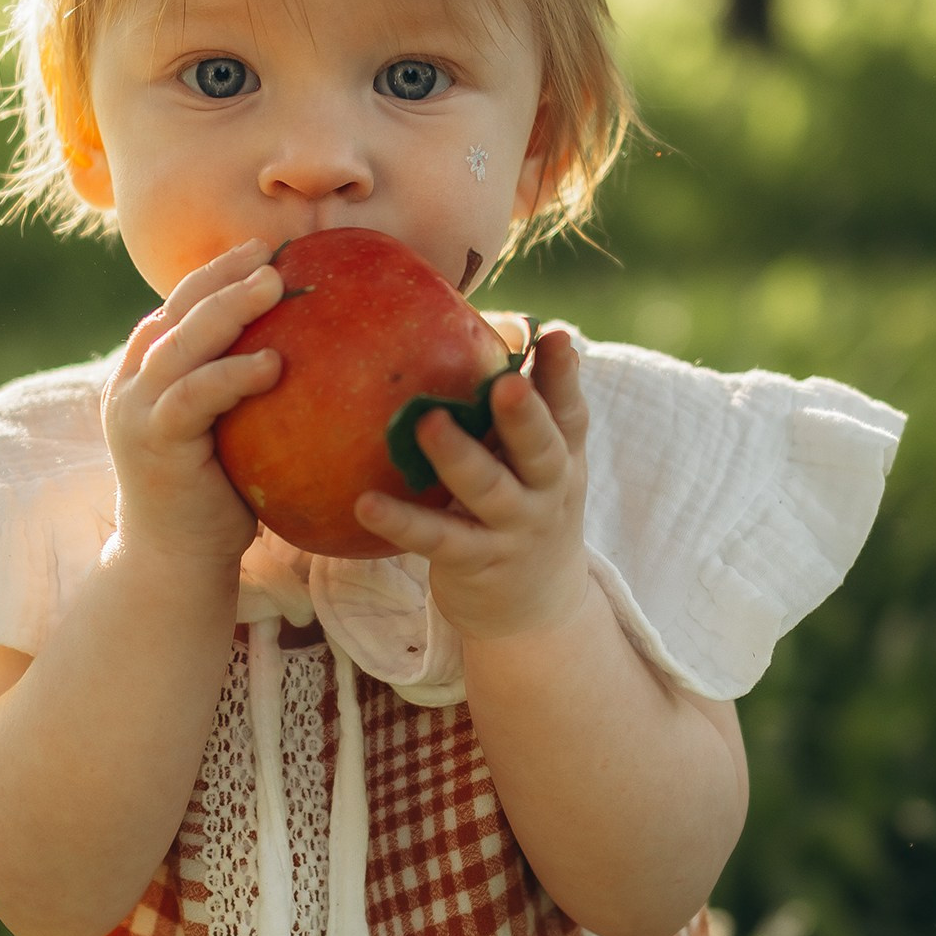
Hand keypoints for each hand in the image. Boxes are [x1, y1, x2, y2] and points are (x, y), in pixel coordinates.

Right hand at [102, 241, 282, 573]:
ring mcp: (135, 410)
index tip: (263, 248)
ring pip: (181, 343)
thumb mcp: (229, 430)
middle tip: (272, 255)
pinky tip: (274, 362)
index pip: (178, 307)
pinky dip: (232, 374)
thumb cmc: (215, 498)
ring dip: (228, 309)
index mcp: (146, 373)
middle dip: (223, 276)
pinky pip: (194, 395)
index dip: (216, 273)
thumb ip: (244, 390)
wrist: (175, 561)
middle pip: (177, 312)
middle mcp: (131, 383)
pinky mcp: (152, 441)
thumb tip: (315, 350)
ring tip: (273, 285)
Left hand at [354, 324, 589, 641]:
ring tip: (429, 425)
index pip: (568, 413)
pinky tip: (366, 504)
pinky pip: (436, 540)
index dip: (563, 376)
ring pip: (489, 492)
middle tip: (506, 383)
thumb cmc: (523, 510)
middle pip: (541, 450)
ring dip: (459, 458)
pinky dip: (403, 523)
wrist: (535, 609)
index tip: (553, 336)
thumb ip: (516, 413)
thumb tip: (489, 326)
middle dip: (525, 416)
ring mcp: (513, 530)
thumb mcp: (536, 465)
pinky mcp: (475, 562)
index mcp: (560, 457)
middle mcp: (546, 492)